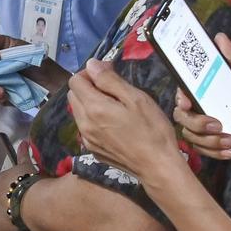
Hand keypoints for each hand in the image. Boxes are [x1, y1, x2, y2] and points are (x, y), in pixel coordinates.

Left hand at [66, 60, 184, 180]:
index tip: (108, 74)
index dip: (90, 73)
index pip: (75, 81)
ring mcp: (86, 139)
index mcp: (93, 108)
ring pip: (78, 112)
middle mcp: (84, 124)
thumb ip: (109, 80)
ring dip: (90, 102)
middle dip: (88, 86)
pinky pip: (85, 127)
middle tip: (112, 88)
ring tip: (114, 105)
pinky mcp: (92, 150)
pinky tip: (113, 122)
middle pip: (73, 96)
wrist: (156, 165)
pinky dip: (93, 119)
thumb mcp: (135, 98)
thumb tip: (91, 64)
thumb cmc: (152, 129)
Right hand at [171, 32, 230, 160]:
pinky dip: (217, 153)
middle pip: (182, 118)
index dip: (180, 98)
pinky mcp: (208, 148)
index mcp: (204, 95)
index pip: (181, 95)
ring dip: (211, 141)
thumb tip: (219, 38)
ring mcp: (201, 132)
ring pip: (192, 137)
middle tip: (219, 125)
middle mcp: (198, 112)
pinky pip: (203, 152)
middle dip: (198, 124)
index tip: (187, 102)